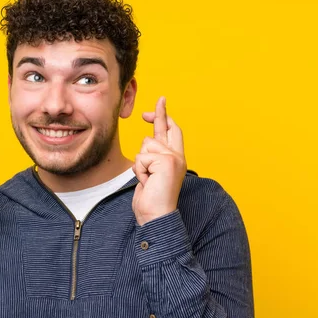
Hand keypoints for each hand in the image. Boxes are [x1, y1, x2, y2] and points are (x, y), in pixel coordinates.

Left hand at [132, 97, 186, 224]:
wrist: (156, 217)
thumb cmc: (151, 200)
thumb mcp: (151, 175)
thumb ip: (151, 158)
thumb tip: (147, 139)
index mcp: (175, 160)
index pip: (172, 132)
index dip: (165, 117)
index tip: (160, 103)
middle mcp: (177, 157)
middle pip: (164, 128)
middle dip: (159, 113)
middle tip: (158, 101)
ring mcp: (173, 158)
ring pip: (145, 145)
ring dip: (140, 164)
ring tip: (148, 180)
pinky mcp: (166, 161)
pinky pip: (141, 157)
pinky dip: (139, 171)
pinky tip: (147, 182)